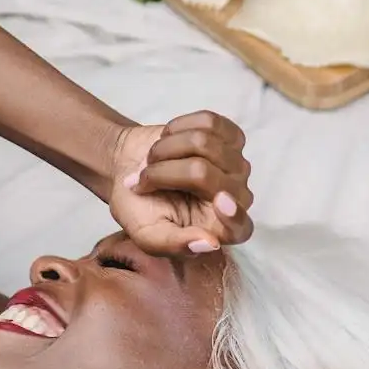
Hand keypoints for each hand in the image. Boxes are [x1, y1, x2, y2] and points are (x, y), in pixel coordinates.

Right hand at [107, 112, 254, 255]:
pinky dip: (179, 127)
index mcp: (219, 229)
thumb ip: (174, 245)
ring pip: (204, 143)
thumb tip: (210, 243)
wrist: (128, 169)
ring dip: (166, 148)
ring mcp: (236, 164)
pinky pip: (209, 122)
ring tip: (153, 160)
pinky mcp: (230, 137)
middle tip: (143, 179)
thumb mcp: (147, 234)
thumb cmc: (139, 207)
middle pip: (205, 174)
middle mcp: (235, 197)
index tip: (220, 201)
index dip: (233, 215)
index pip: (240, 227)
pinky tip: (170, 140)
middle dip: (163, 172)